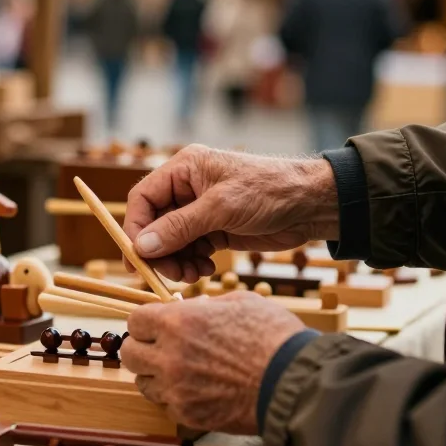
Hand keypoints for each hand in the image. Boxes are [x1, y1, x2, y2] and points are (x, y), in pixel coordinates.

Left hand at [120, 291, 306, 433]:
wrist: (292, 380)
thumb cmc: (272, 336)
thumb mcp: (238, 302)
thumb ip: (205, 306)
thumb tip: (193, 308)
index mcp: (178, 322)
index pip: (135, 320)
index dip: (146, 322)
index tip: (156, 325)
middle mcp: (170, 356)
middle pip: (130, 353)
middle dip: (143, 348)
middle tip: (161, 347)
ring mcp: (177, 388)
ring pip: (143, 383)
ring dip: (156, 375)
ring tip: (181, 369)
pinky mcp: (188, 414)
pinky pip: (167, 404)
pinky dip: (176, 397)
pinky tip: (197, 388)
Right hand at [123, 145, 338, 282]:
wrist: (311, 205)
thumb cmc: (270, 190)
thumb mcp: (221, 208)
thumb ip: (179, 227)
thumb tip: (141, 246)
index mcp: (184, 169)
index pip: (143, 198)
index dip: (135, 228)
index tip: (137, 258)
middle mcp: (188, 188)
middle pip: (154, 224)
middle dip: (159, 251)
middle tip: (171, 273)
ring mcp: (201, 210)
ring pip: (171, 241)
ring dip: (176, 261)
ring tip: (193, 275)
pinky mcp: (215, 229)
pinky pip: (190, 250)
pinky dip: (193, 263)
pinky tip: (207, 270)